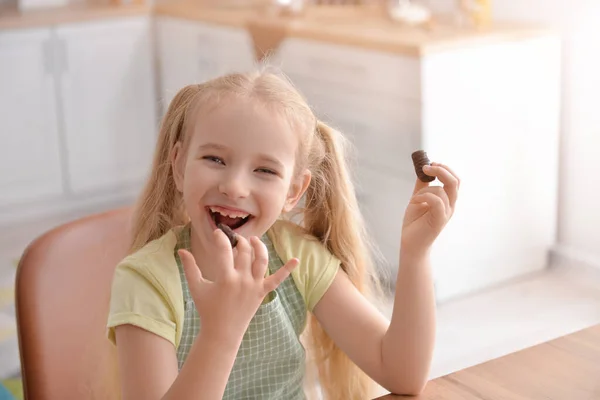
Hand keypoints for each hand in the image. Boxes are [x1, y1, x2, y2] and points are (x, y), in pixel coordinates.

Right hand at [177, 230, 298, 340]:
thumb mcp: (196, 287)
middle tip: (234, 238)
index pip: (224, 250)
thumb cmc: (207, 309)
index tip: (218, 233)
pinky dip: (287, 270)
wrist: (222, 333)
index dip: (221, 238)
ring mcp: (254, 286)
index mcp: (225, 278)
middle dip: (240, 241)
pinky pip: (277, 280)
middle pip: (244, 252)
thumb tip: (181, 250)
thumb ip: (190, 267)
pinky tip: (296, 260)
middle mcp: (242, 280)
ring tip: (253, 240)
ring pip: (262, 260)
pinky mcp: (262, 293)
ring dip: (259, 247)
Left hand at [401, 162, 459, 256]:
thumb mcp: (417, 199)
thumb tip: (423, 170)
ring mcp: (446, 213)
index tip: (430, 164)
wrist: (411, 243)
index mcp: (447, 200)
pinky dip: (423, 197)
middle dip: (441, 170)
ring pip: (441, 190)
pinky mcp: (439, 220)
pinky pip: (436, 201)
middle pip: (455, 181)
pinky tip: (414, 203)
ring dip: (424, 190)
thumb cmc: (414, 223)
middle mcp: (450, 206)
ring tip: (414, 200)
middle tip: (426, 167)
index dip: (444, 168)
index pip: (455, 180)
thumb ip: (422, 186)